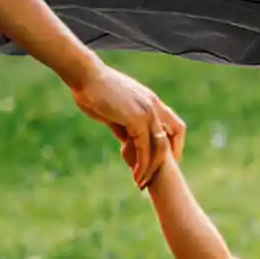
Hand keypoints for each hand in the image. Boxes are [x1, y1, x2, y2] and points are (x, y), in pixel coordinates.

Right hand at [69, 58, 184, 185]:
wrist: (85, 76)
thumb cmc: (94, 90)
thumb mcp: (115, 111)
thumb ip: (125, 126)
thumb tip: (127, 142)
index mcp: (151, 101)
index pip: (174, 125)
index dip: (174, 145)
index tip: (164, 162)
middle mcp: (154, 106)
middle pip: (174, 137)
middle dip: (167, 161)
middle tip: (155, 178)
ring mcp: (147, 111)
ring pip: (160, 147)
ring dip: (152, 168)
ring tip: (141, 183)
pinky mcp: (136, 118)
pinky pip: (144, 148)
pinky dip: (141, 164)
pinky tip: (134, 174)